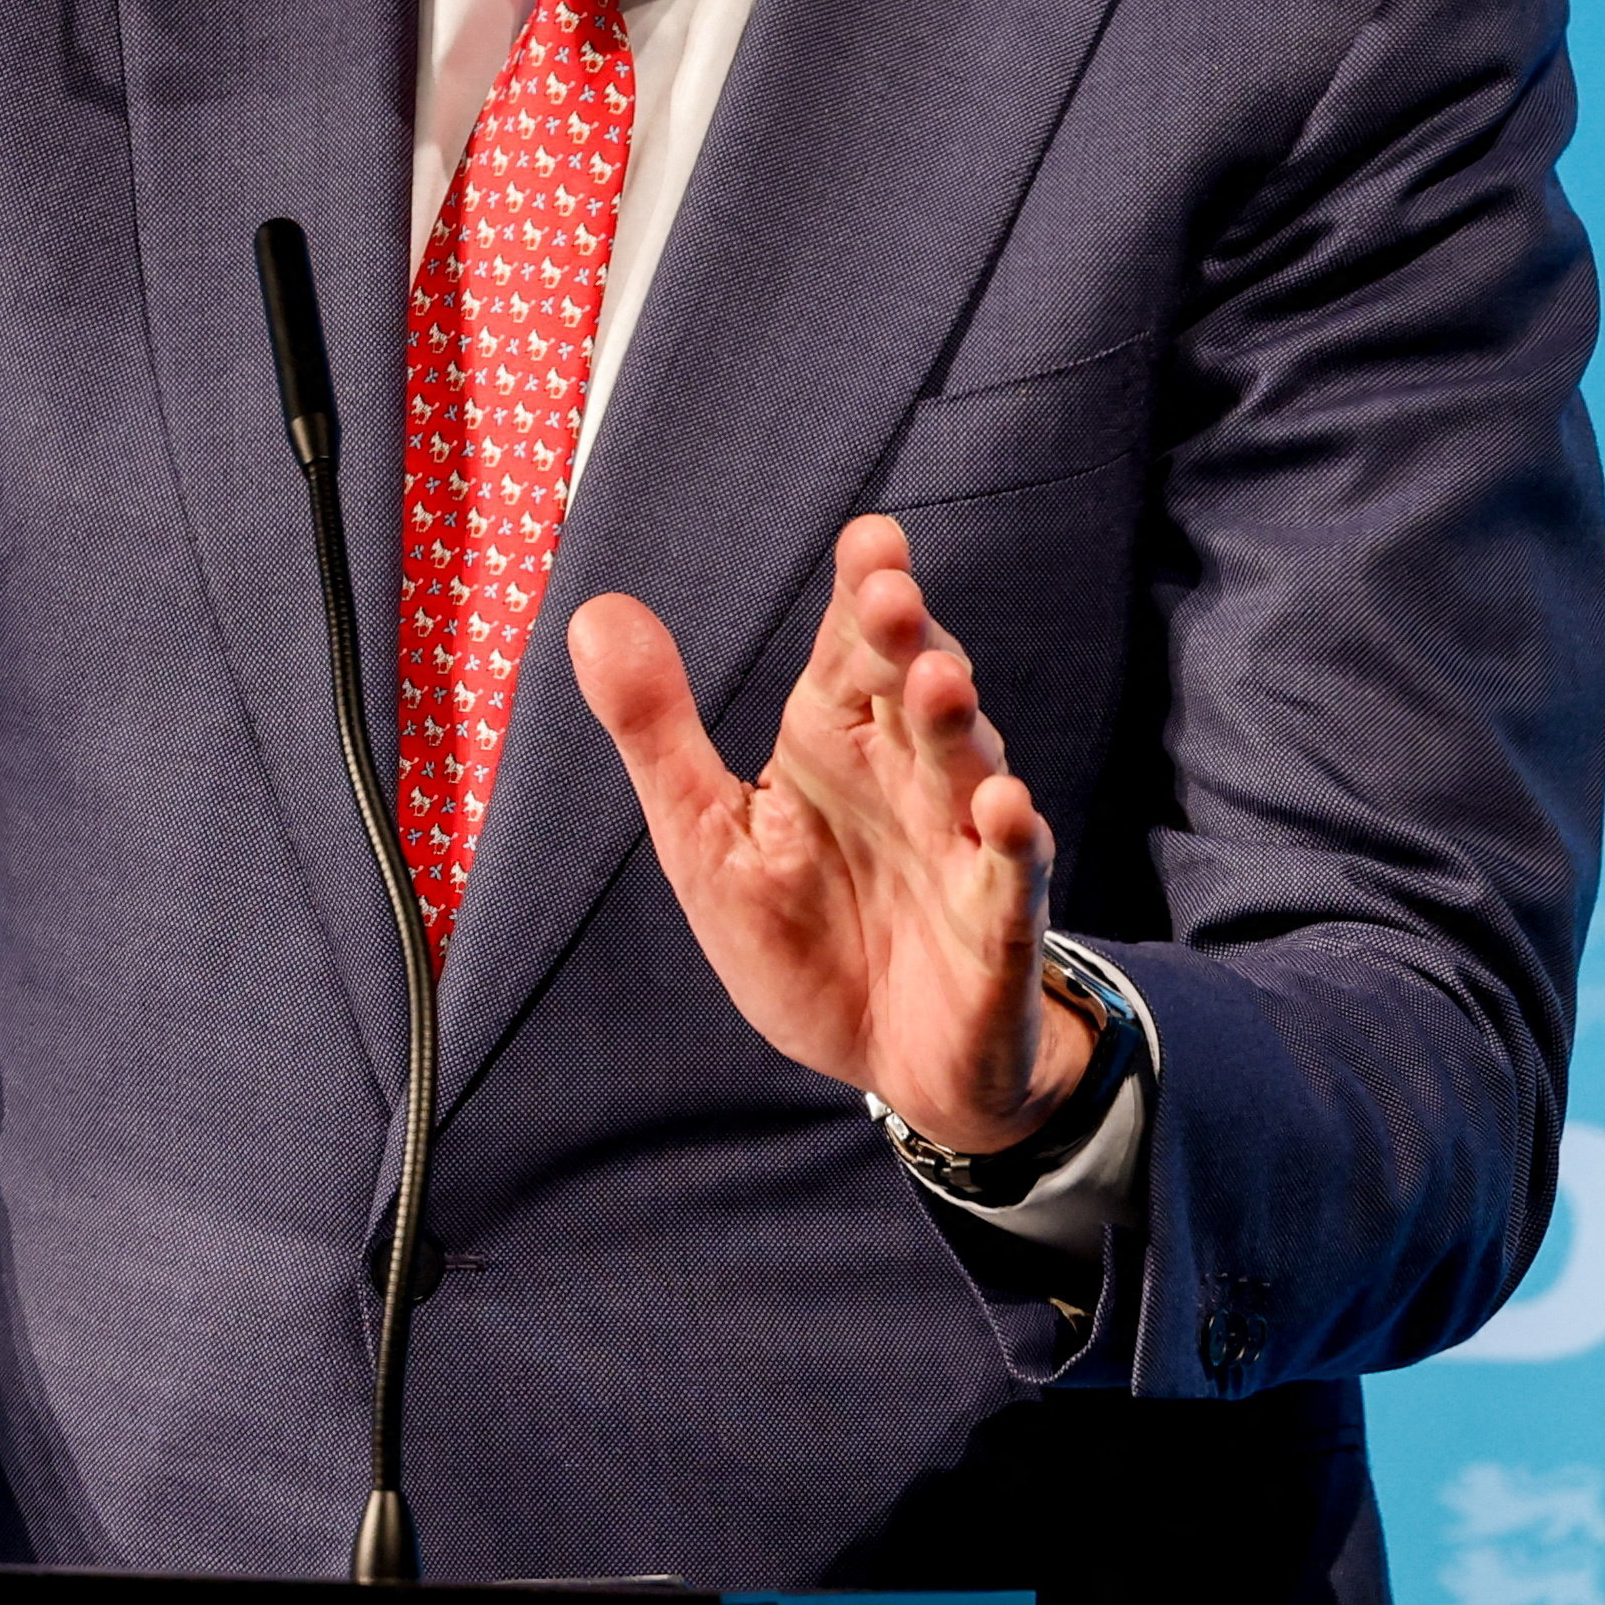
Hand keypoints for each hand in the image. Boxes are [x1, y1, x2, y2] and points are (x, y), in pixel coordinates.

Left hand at [571, 516, 1096, 1155]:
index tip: (870, 540)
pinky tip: (1004, 808)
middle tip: (890, 597)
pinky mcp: (995, 917)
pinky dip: (1012, 838)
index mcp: (834, 744)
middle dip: (908, 638)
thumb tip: (591, 610)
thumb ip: (657, 730)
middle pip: (913, 687)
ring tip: (937, 681)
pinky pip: (1010, 871)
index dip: (866, 590)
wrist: (889, 1065)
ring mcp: (959, 841)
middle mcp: (907, 774)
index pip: (850, 648)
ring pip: (966, 764)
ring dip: (955, 722)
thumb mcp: (707, 837)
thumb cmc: (805, 940)